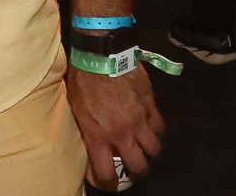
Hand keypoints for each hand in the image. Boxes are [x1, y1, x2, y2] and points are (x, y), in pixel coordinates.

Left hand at [66, 64, 163, 190]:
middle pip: (139, 166)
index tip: (107, 182)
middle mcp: (121, 132)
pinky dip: (156, 129)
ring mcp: (139, 120)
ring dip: (149, 149)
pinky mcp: (150, 105)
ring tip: (142, 144)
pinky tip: (149, 123)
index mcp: (98, 135)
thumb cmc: (82, 77)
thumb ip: (86, 127)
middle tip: (131, 163)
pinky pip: (160, 126)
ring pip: (154, 149)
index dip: (108, 183)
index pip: (107, 173)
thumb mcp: (75, 106)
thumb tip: (90, 140)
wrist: (101, 53)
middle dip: (136, 169)